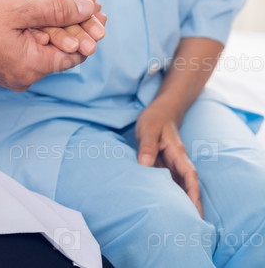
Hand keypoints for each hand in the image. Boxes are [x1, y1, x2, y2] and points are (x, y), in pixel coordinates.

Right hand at [0, 0, 95, 90]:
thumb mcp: (19, 8)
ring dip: (60, 23)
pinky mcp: (4, 63)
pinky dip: (41, 28)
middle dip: (77, 23)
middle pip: (62, 49)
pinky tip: (48, 9)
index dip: (89, 31)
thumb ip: (57, 9)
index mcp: (30, 68)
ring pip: (46, 46)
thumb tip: (89, 10)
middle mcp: (24, 76)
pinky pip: (30, 47)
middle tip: (91, 2)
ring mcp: (13, 72)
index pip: (74, 54)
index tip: (101, 12)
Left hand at [135, 101, 202, 217]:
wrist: (160, 111)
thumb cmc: (155, 118)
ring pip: (179, 186)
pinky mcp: (165, 166)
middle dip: (191, 205)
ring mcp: (172, 165)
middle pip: (188, 186)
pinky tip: (165, 208)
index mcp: (177, 153)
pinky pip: (169, 183)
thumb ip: (147, 145)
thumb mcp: (148, 128)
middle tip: (191, 227)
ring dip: (181, 202)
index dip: (193, 193)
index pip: (189, 175)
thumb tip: (145, 164)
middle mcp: (178, 162)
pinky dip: (170, 195)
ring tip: (178, 223)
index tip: (194, 209)